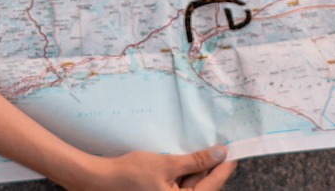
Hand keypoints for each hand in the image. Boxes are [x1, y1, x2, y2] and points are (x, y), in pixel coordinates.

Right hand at [76, 146, 236, 190]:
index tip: (234, 154)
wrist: (100, 180)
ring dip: (197, 170)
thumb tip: (220, 153)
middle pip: (202, 187)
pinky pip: (178, 186)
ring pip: (191, 186)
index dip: (224, 168)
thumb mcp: (167, 164)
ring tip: (206, 151)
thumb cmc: (131, 174)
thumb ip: (195, 161)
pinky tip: (186, 159)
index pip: (212, 185)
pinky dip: (184, 173)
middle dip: (211, 168)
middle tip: (221, 149)